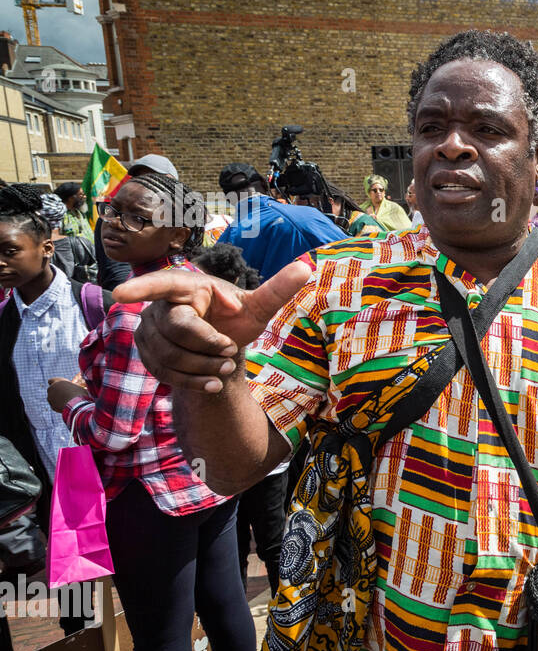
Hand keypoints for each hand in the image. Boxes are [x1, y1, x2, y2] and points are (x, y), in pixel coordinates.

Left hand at [47, 377, 89, 412]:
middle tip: (65, 395)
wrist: (77, 405)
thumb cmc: (80, 394)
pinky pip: (54, 405)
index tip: (60, 387)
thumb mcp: (78, 387)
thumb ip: (72, 387)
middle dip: (56, 392)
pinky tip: (66, 407)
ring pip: (52, 398)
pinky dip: (58, 406)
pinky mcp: (52, 406)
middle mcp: (51, 388)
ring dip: (57, 399)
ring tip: (67, 402)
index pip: (51, 380)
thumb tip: (76, 389)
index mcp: (58, 381)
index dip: (55, 384)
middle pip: (51, 389)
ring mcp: (50, 397)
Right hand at [113, 260, 311, 392]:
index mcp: (187, 286)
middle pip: (176, 330)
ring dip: (201, 366)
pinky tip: (211, 382)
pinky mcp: (147, 352)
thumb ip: (276, 289)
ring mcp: (149, 329)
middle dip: (206, 346)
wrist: (222, 345)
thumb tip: (305, 267)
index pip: (162, 285)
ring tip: (224, 368)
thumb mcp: (258, 307)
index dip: (141, 289)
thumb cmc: (236, 319)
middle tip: (230, 352)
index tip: (119, 294)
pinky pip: (162, 372)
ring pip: (168, 354)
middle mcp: (161, 306)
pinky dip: (190, 381)